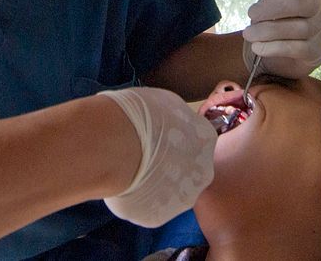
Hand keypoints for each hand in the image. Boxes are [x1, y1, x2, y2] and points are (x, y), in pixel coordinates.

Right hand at [98, 87, 215, 227]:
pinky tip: (122, 183)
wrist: (116, 146)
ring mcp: (181, 198)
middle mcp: (200, 172)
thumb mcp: (163, 103)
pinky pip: (147, 206)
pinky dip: (136, 197)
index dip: (175, 139)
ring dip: (153, 184)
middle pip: (188, 171)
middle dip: (170, 166)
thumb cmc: (138, 115)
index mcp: (204, 139)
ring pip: (168, 192)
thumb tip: (167, 124)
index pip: (196, 141)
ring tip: (128, 169)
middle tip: (144, 156)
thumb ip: (173, 120)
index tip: (157, 136)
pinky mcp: (158, 217)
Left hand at [243, 0, 320, 77]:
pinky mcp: (314, 53)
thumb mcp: (276, 9)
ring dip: (266, 30)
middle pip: (297, 4)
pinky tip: (258, 47)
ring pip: (294, 28)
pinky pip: (292, 48)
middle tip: (251, 13)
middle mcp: (320, 10)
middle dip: (270, 8)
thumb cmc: (284, 25)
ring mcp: (320, 32)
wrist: (292, 59)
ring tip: (248, 34)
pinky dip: (272, 47)